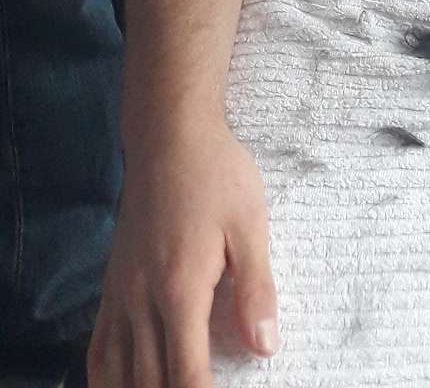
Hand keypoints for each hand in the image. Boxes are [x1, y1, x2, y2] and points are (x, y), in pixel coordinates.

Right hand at [88, 120, 277, 387]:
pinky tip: (124, 383)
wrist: (169, 135)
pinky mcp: (110, 286)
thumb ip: (256, 289)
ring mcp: (119, 295)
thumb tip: (265, 346)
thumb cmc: (216, 174)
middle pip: (149, 382)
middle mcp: (141, 301)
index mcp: (180, 290)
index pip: (187, 375)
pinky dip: (107, 377)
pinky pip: (97, 348)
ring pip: (117, 373)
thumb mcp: (250, 224)